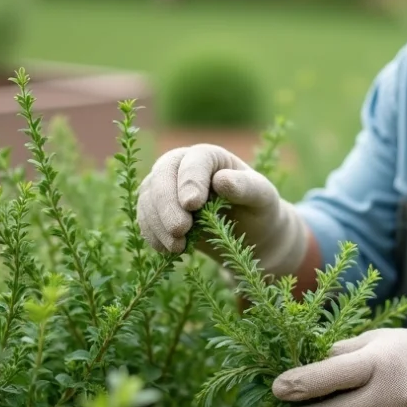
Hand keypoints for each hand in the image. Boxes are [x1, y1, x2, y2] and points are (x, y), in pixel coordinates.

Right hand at [136, 144, 307, 274]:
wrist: (247, 232)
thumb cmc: (257, 208)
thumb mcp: (262, 197)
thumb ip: (246, 187)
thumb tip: (221, 180)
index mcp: (210, 156)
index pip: (194, 161)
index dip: (190, 181)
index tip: (192, 205)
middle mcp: (182, 165)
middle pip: (162, 176)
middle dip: (167, 204)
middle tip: (180, 231)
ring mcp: (165, 186)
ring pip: (148, 198)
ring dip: (157, 223)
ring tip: (177, 247)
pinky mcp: (156, 208)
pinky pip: (144, 217)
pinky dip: (152, 234)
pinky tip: (167, 249)